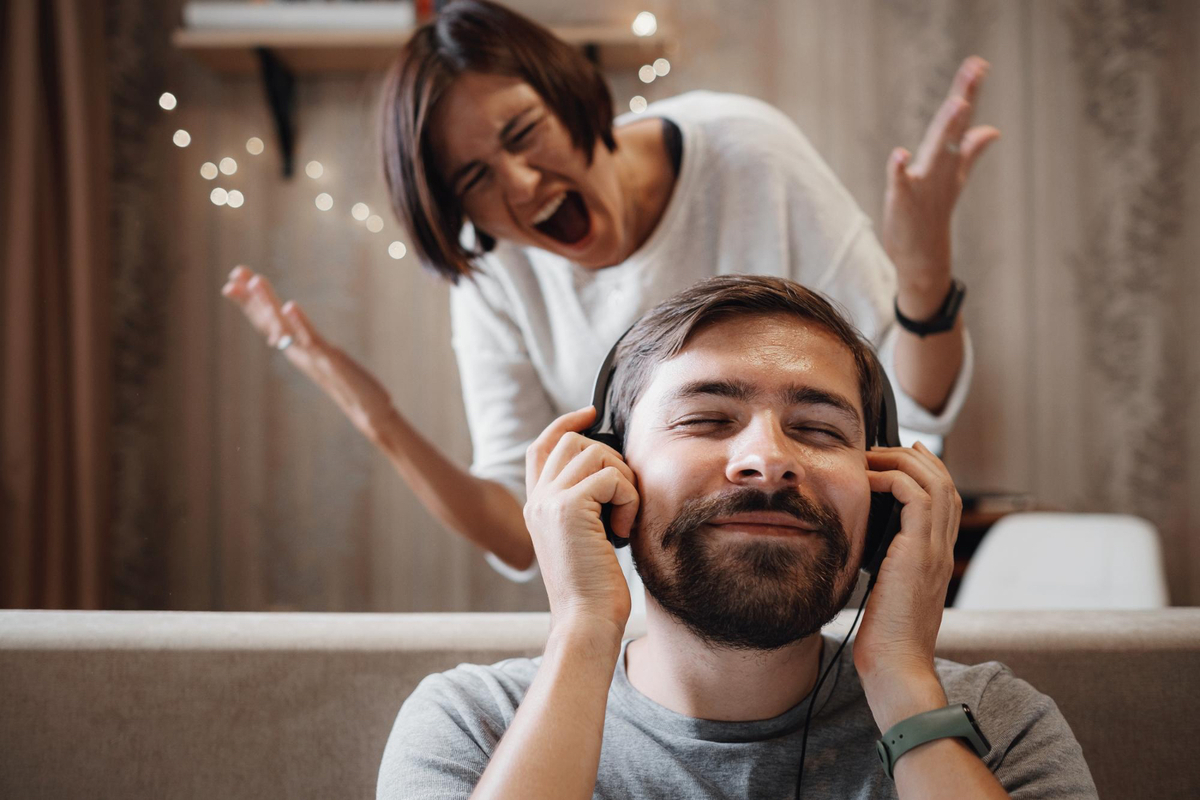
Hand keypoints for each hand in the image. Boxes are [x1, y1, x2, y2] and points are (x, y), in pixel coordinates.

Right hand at [221, 266, 395, 440]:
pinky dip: (299, 322)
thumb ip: (308, 346)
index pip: (267, 322)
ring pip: (285, 327)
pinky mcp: (330, 361)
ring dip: (269, 304)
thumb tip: (291, 337)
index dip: (249, 302)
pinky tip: (290, 306)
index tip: (232, 279)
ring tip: (255, 281)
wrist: (369, 413)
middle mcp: (299, 353)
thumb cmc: (351, 387)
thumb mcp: (324, 361)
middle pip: (269, 321)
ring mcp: (312, 357)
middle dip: (250, 298)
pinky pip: (311, 340)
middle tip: (232, 274)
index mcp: (297, 350)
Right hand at [524, 407, 637, 634]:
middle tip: (625, 495)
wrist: (585, 621)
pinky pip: (612, 478)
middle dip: (610, 457)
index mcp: (536, 506)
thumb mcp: (584, 538)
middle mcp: (537, 499)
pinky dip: (629, 499)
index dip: (566, 424)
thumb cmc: (594, 588)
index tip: (591, 414)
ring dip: (623, 480)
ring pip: (595, 454)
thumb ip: (585, 504)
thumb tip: (611, 468)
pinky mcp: (568, 509)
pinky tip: (623, 532)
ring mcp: (549, 502)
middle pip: (573, 442)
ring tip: (624, 517)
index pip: (542, 446)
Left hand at [854, 442, 961, 725]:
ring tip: (873, 457)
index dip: (928, 470)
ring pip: (936, 483)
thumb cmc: (884, 638)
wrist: (897, 667)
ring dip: (903, 461)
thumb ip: (882, 564)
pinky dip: (893, 479)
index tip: (902, 454)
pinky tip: (868, 479)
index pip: (946, 500)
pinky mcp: (919, 554)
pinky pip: (916, 498)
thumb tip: (861, 544)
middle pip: (946, 483)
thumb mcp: (884, 591)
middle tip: (883, 447)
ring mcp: (935, 551)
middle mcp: (941, 550)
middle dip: (916, 457)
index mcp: (936, 558)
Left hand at [883, 56, 1000, 315]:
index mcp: (950, 162)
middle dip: (964, 100)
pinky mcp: (902, 202)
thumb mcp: (954, 180)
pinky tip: (899, 154)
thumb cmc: (932, 215)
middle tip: (975, 70)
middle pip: (952, 130)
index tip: (979, 63)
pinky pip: (901, 184)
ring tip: (957, 105)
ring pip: (936, 153)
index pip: (962, 122)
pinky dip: (900, 171)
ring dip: (946, 130)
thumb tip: (992, 129)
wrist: (922, 257)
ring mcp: (922, 186)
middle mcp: (940, 170)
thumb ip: (971, 153)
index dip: (970, 93)